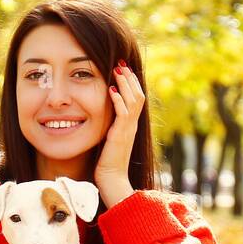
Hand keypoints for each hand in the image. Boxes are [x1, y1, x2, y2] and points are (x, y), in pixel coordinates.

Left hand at [94, 60, 144, 207]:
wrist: (112, 180)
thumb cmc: (107, 163)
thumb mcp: (110, 140)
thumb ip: (110, 127)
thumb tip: (104, 117)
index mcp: (130, 126)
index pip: (136, 99)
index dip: (131, 83)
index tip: (123, 70)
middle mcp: (132, 125)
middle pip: (138, 95)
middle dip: (130, 78)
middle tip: (122, 63)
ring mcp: (128, 129)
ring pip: (133, 100)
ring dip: (125, 83)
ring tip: (118, 69)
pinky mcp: (121, 135)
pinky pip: (123, 112)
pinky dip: (118, 99)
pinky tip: (111, 88)